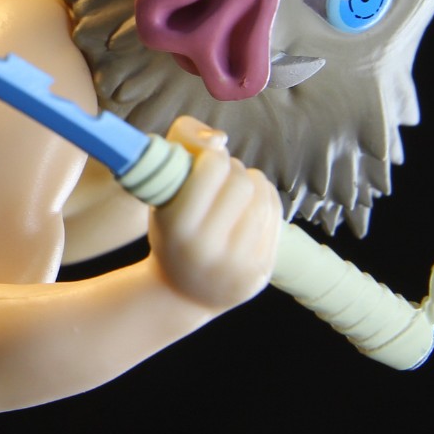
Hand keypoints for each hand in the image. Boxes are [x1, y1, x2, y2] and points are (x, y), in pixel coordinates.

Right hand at [147, 116, 280, 310]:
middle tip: (222, 173)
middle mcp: (207, 248)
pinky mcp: (261, 270)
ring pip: (261, 197)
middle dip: (233, 169)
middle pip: (240, 182)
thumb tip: (217, 139)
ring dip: (252, 181)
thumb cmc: (170, 236)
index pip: (211, 169)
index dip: (211, 155)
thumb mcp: (158, 202)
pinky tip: (253, 198)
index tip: (205, 159)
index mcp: (177, 227)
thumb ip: (176, 162)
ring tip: (237, 186)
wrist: (183, 294)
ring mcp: (238, 264)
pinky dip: (266, 198)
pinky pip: (275, 217)